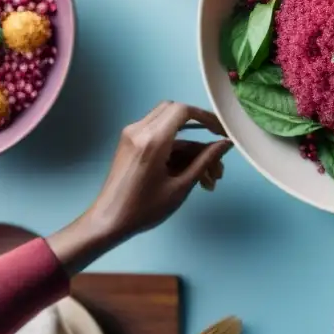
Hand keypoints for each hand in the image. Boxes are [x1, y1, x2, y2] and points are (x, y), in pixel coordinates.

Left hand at [48, 103, 231, 273]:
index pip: (184, 111)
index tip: (222, 132)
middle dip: (199, 129)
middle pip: (177, 113)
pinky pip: (159, 136)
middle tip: (215, 149)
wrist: (108, 222)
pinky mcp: (130, 143)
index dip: (207, 117)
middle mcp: (140, 130)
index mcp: (152, 140)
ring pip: (170, 126)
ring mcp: (132, 135)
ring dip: (191, 146)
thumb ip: (205, 161)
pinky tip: (192, 174)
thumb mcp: (180, 187)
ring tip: (209, 178)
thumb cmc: (144, 209)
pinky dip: (177, 150)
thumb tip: (226, 144)